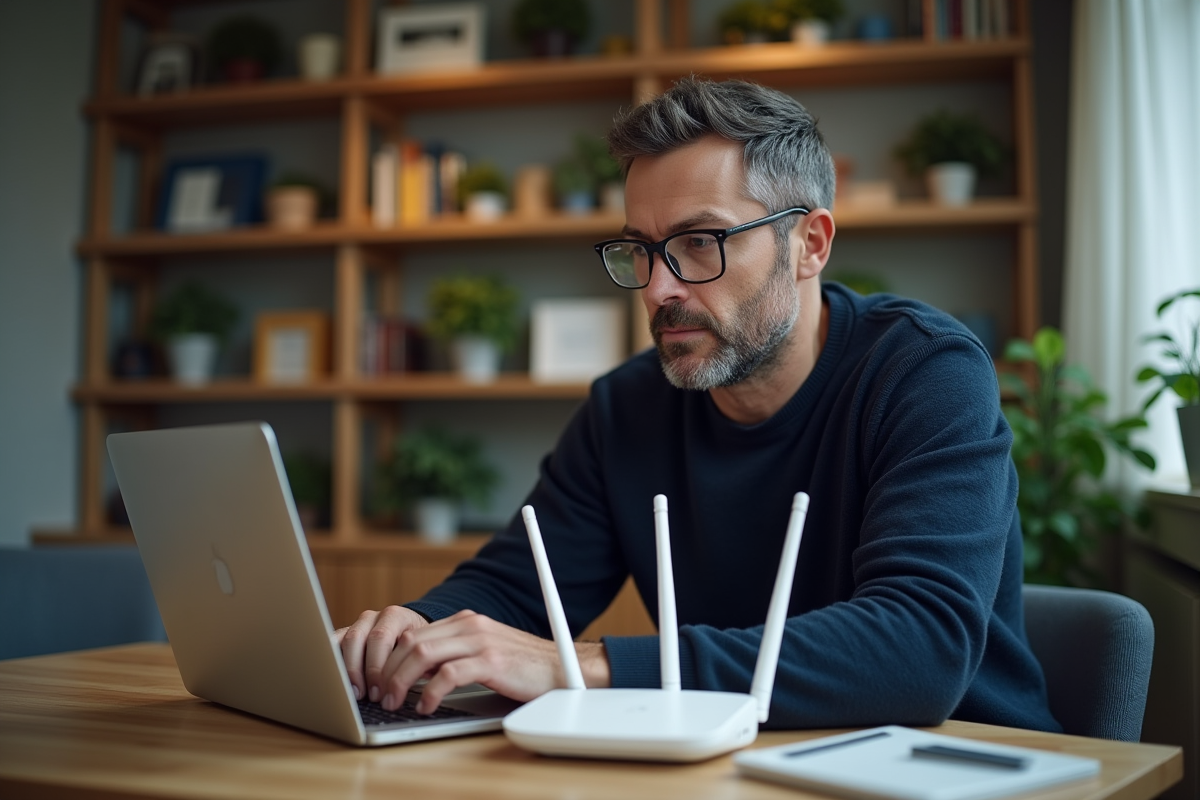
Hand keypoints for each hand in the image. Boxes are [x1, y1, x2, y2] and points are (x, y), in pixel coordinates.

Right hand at [335, 605, 428, 703]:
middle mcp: (374, 617)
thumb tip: (404, 688)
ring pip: (343, 642)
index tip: (380, 692)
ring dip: (348, 671)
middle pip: (358, 639)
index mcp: (396, 616)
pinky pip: (333, 645)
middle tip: (368, 696)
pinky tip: (340, 682)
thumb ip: (415, 663)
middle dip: (360, 671)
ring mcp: (357, 625)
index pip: (381, 637)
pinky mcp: (345, 634)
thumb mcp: (421, 652)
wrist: (413, 632)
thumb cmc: (418, 646)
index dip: (377, 667)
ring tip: (356, 693)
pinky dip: (335, 664)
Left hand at [339, 607, 608, 713]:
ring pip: (423, 654)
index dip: (391, 658)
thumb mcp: (483, 653)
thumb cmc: (523, 667)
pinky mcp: (491, 661)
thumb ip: (453, 654)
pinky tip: (425, 706)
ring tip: (395, 701)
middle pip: (412, 641)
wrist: (564, 668)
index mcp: (464, 621)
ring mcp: (480, 641)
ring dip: (401, 680)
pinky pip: (448, 675)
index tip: (380, 682)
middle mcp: (469, 625)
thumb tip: (416, 673)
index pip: (414, 633)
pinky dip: (430, 692)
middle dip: (388, 670)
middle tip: (380, 695)